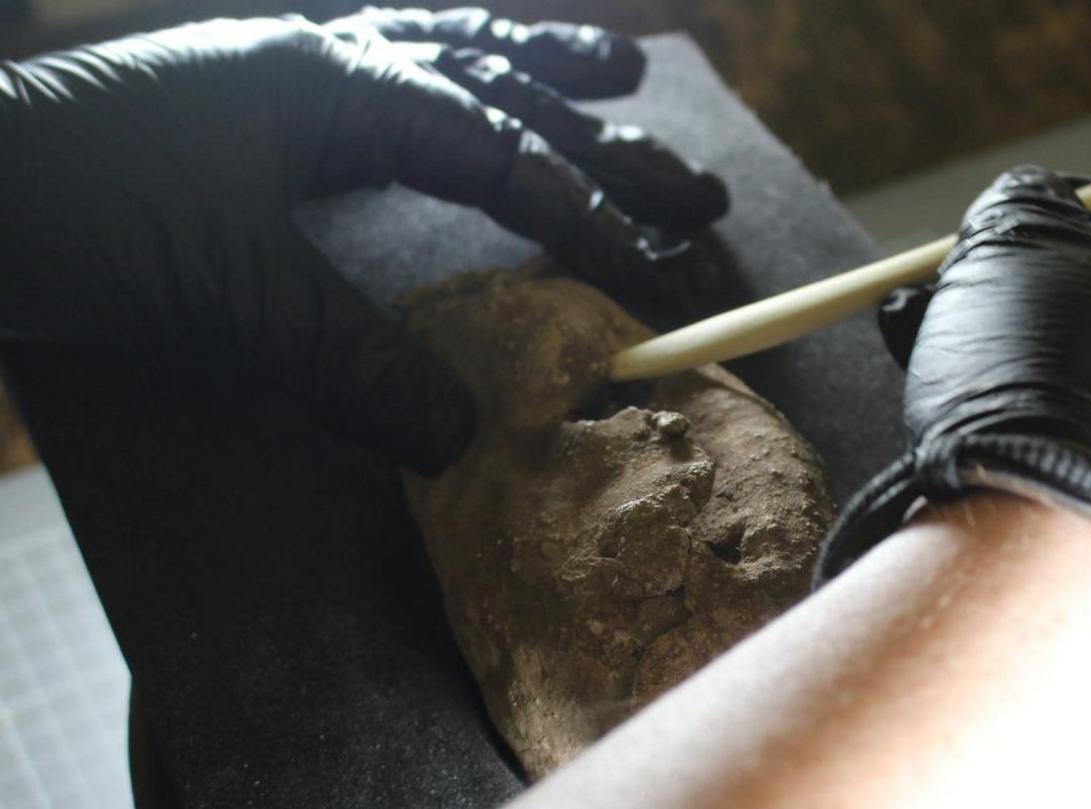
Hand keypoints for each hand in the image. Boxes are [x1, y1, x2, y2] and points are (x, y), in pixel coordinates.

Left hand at [0, 8, 727, 471]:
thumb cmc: (76, 224)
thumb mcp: (231, 302)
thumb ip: (355, 363)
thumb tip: (462, 438)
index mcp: (339, 87)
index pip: (500, 157)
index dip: (588, 221)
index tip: (657, 278)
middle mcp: (328, 58)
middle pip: (502, 94)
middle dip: (607, 148)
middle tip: (698, 191)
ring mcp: (288, 70)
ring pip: (446, 56)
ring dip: (542, 71)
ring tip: (624, 76)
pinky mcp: (254, 99)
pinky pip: (383, 72)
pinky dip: (449, 76)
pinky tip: (469, 78)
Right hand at [816, 166, 1090, 800]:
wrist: (1051, 539)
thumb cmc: (1037, 367)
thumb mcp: (1008, 238)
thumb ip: (1022, 197)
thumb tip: (1029, 200)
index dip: (1081, 205)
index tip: (1012, 222)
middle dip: (1032, 289)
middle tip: (952, 289)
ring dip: (1021, 355)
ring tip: (926, 350)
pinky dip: (1051, 430)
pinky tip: (975, 430)